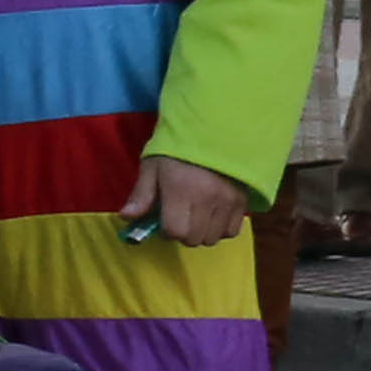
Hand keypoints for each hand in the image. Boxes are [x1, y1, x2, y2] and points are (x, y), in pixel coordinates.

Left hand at [123, 154, 253, 248]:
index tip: (163, 220)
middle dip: (182, 234)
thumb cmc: (177, 150)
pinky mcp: (243, 201)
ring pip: (213, 238)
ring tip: (195, 216)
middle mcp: (208, 200)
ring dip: (201, 233)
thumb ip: (141, 194)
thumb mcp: (152, 167)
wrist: (215, 131)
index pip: (176, 231)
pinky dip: (220, 229)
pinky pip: (232, 230)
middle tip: (178, 218)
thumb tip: (126, 217)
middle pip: (194, 239)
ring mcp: (229, 202)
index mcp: (181, 191)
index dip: (166, 231)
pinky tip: (212, 216)